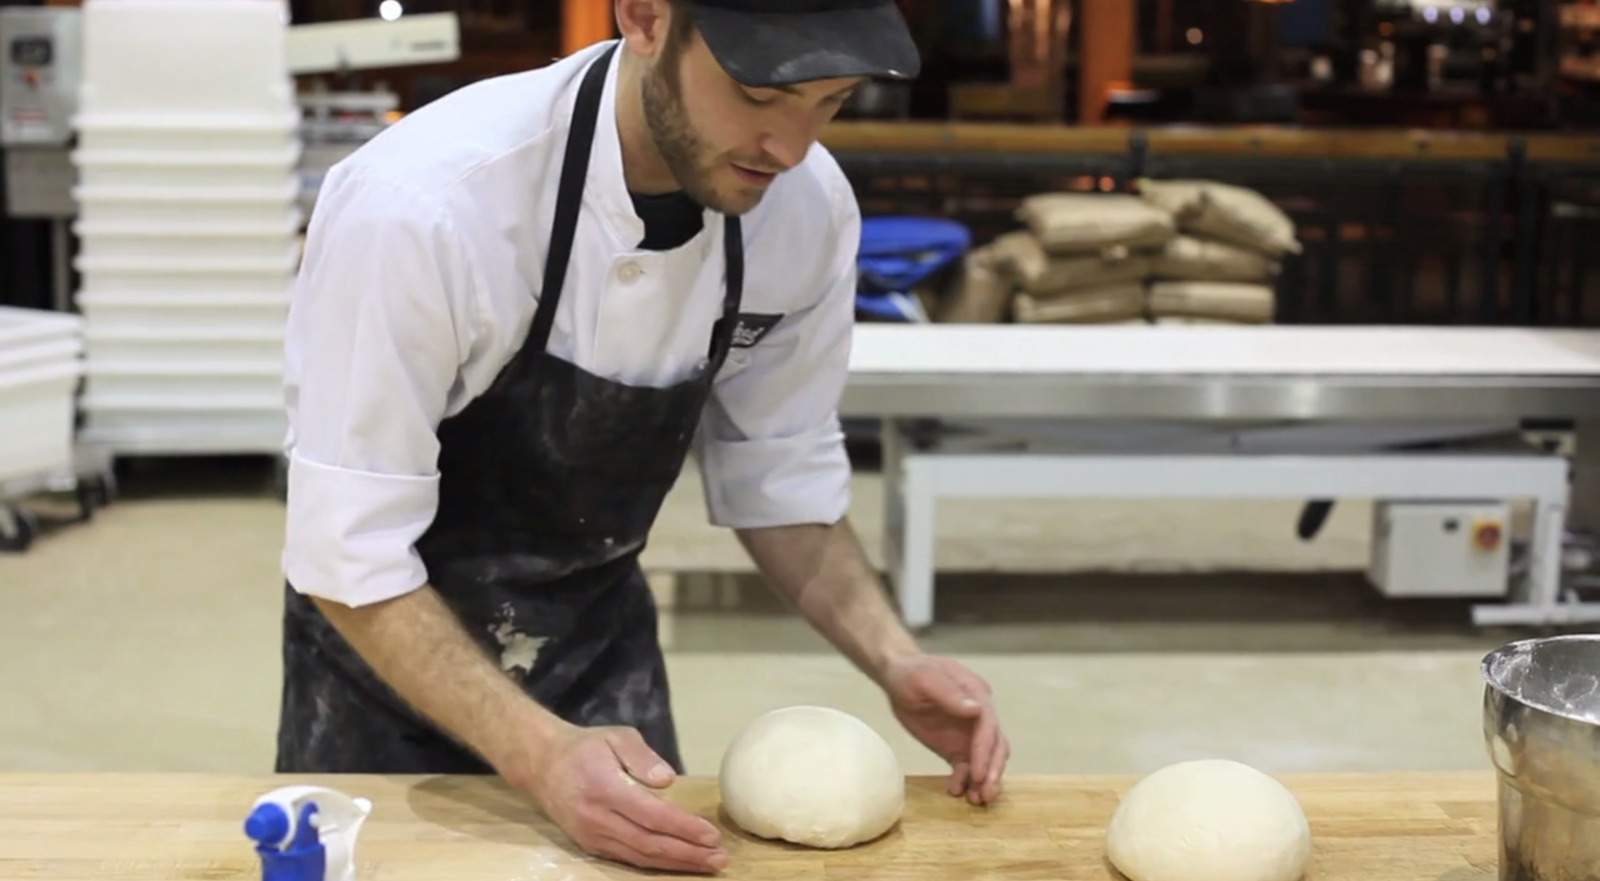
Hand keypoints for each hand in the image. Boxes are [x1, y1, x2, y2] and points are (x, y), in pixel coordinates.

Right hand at [520, 723, 727, 873]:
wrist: (542, 764)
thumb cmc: (586, 747)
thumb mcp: (616, 736)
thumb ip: (643, 756)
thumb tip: (668, 780)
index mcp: (605, 788)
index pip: (652, 815)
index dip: (684, 828)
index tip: (712, 835)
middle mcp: (597, 818)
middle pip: (649, 843)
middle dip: (688, 854)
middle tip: (720, 859)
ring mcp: (591, 835)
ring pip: (639, 857)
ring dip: (676, 864)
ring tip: (707, 864)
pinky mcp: (590, 845)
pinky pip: (627, 859)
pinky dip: (656, 863)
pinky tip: (679, 863)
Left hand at [882, 653, 1007, 805]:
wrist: (895, 676)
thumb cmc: (910, 673)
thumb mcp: (925, 678)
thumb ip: (949, 694)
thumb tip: (976, 710)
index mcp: (977, 694)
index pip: (988, 726)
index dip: (985, 751)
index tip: (979, 773)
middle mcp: (978, 716)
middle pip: (995, 746)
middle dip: (992, 770)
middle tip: (986, 794)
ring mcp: (968, 733)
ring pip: (984, 760)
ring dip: (983, 780)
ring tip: (976, 800)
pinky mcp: (954, 746)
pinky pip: (965, 767)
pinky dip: (964, 780)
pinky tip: (955, 790)